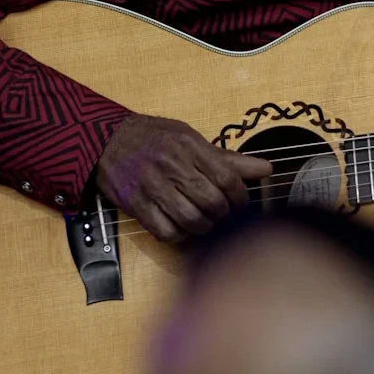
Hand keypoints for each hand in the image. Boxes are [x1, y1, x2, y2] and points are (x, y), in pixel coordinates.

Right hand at [95, 113, 272, 242]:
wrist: (107, 139)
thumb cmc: (154, 138)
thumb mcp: (191, 138)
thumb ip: (228, 158)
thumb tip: (267, 169)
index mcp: (189, 146)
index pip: (227, 178)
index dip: (240, 196)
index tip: (242, 202)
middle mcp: (172, 165)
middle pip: (211, 201)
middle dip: (224, 214)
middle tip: (225, 214)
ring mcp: (152, 186)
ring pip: (190, 219)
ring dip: (205, 227)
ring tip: (207, 222)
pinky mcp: (135, 204)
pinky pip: (165, 231)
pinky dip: (179, 235)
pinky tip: (183, 228)